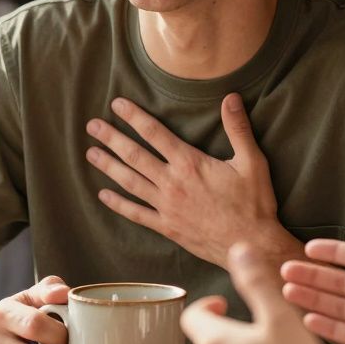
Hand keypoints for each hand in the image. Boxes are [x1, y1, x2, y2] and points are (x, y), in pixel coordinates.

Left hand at [85, 94, 292, 266]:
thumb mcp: (252, 162)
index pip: (154, 133)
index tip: (116, 104)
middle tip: (92, 125)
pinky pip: (136, 213)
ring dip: (109, 166)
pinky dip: (118, 204)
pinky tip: (103, 195)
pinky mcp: (167, 226)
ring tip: (90, 153)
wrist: (250, 246)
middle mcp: (172, 183)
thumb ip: (238, 129)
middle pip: (134, 155)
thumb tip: (231, 97)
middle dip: (112, 138)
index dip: (134, 117)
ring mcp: (166, 206)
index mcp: (190, 163)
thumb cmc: (253, 204)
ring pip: (130, 182)